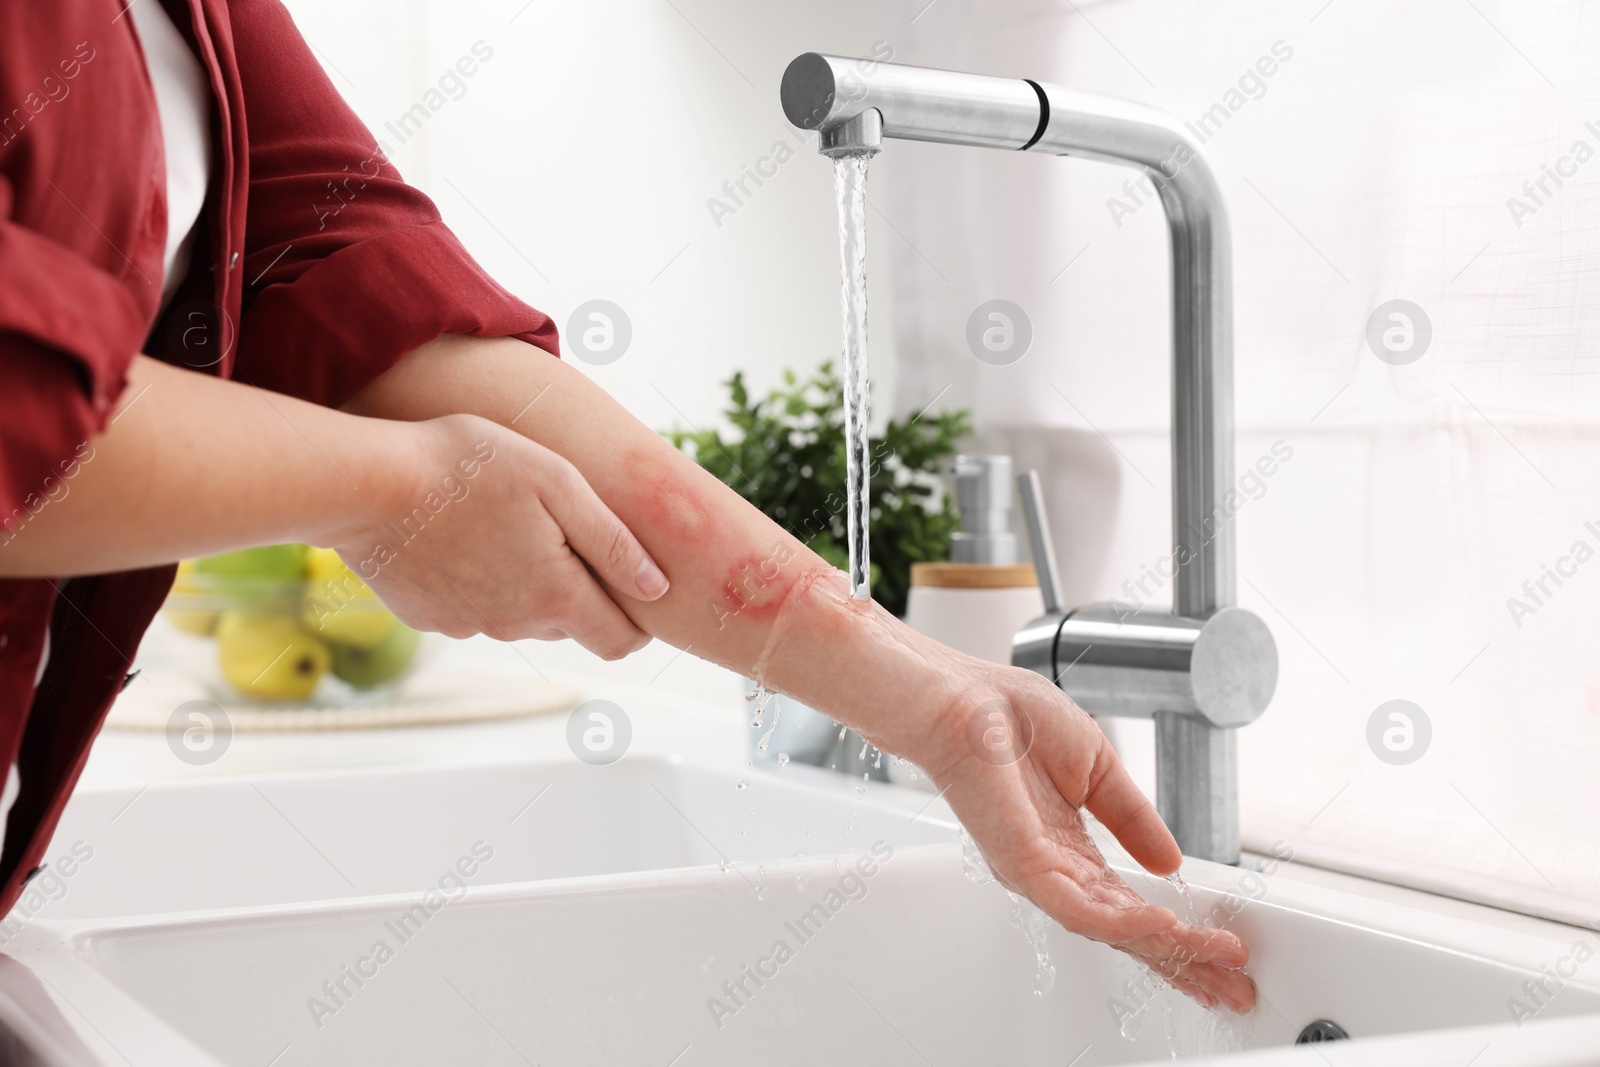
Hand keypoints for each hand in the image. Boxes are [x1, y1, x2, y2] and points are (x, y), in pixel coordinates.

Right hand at [330, 414, 669, 657]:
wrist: (367, 484)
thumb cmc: (468, 467)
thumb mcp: (558, 483)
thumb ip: (613, 541)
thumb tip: (655, 587)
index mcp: (554, 595)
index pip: (617, 642)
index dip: (637, 624)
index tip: (635, 590)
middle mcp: (513, 624)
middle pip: (569, 625)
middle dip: (579, 590)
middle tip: (564, 532)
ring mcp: (467, 625)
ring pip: (520, 615)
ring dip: (526, 583)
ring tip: (505, 522)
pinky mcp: (427, 617)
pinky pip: (473, 607)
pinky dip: (479, 581)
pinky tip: (462, 535)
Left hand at [916, 665, 1256, 1012]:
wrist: (965, 697)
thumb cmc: (1009, 717)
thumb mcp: (1096, 768)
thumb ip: (1132, 818)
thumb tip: (1172, 862)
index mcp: (1068, 849)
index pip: (1131, 905)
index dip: (1179, 930)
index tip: (1223, 951)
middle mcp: (1053, 870)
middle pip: (1127, 929)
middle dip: (1184, 959)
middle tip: (1234, 988)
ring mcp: (1037, 872)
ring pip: (1111, 927)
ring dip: (1168, 946)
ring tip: (1216, 960)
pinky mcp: (1022, 863)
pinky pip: (1076, 906)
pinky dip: (1122, 920)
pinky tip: (1161, 924)